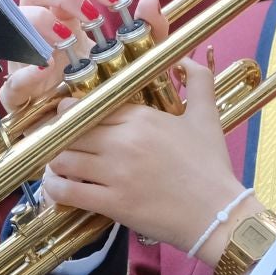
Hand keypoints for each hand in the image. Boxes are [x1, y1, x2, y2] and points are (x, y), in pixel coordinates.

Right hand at [0, 0, 167, 112]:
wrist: (95, 133)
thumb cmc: (109, 89)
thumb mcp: (137, 60)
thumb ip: (148, 33)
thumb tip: (150, 0)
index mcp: (65, 18)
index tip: (113, 1)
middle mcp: (40, 32)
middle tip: (90, 16)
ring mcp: (25, 61)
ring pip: (14, 24)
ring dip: (39, 23)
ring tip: (67, 40)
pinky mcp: (19, 97)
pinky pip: (9, 83)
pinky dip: (25, 75)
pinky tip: (46, 71)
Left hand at [38, 63, 252, 263]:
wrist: (220, 215)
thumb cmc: (212, 167)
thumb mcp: (207, 117)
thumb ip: (199, 81)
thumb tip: (185, 60)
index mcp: (141, 117)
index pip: (91, 105)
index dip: (72, 111)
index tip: (68, 117)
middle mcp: (124, 141)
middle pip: (71, 130)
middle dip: (60, 136)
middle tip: (58, 143)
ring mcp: (116, 173)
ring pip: (63, 158)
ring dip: (55, 162)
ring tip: (57, 165)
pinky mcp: (113, 203)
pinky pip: (68, 192)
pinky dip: (55, 188)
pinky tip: (57, 188)